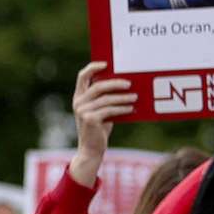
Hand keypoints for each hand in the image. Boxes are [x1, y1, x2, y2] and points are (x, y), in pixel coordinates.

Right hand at [70, 62, 136, 187]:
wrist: (91, 150)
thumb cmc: (98, 129)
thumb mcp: (100, 111)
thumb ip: (104, 98)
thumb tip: (124, 85)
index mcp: (78, 97)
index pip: (82, 76)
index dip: (93, 67)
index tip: (107, 64)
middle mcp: (78, 102)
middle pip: (98, 86)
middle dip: (115, 83)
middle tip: (130, 83)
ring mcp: (82, 111)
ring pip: (106, 99)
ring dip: (123, 97)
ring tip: (135, 96)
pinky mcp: (90, 119)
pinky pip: (110, 110)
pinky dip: (122, 108)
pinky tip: (131, 108)